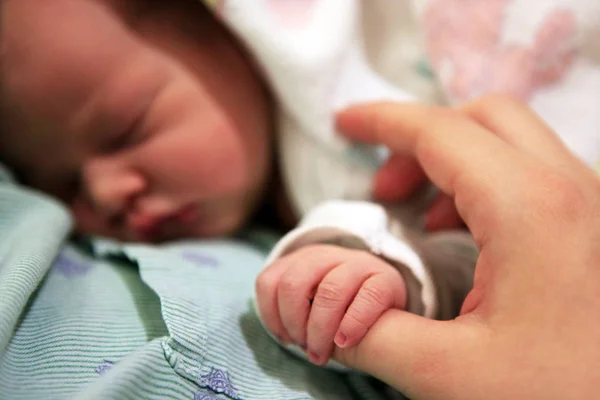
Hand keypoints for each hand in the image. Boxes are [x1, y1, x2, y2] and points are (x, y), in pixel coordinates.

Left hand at [255, 244, 405, 365]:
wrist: (387, 301)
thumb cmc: (340, 309)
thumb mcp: (310, 301)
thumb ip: (293, 308)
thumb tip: (282, 334)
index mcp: (302, 259)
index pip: (269, 281)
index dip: (270, 315)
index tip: (285, 338)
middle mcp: (326, 256)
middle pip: (294, 284)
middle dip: (294, 323)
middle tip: (305, 347)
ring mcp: (358, 263)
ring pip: (330, 291)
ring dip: (320, 329)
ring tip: (321, 353)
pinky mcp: (386, 278)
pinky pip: (368, 298)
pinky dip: (352, 324)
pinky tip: (344, 341)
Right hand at [332, 95, 599, 399]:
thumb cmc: (566, 397)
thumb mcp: (450, 375)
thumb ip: (375, 335)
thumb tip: (331, 311)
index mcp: (530, 209)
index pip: (439, 133)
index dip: (381, 121)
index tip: (343, 123)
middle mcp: (571, 190)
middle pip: (484, 119)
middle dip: (421, 139)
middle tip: (383, 189)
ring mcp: (592, 205)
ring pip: (514, 142)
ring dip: (455, 161)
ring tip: (418, 216)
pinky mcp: (596, 228)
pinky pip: (535, 175)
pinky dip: (486, 185)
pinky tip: (465, 234)